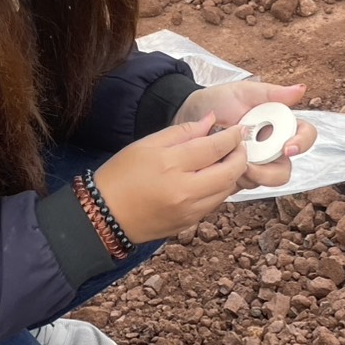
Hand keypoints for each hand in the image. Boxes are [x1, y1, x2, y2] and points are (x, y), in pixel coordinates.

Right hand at [91, 115, 249, 242]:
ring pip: (226, 190)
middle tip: (238, 145)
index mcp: (170, 165)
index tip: (237, 130)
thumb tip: (211, 120)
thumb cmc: (120, 176)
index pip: (214, 148)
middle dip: (240, 156)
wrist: (103, 217)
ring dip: (232, 174)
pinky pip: (215, 203)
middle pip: (229, 172)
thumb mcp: (146, 145)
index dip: (231, 137)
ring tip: (226, 160)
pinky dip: (220, 188)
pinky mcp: (189, 223)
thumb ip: (182, 131)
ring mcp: (189, 211)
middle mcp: (184, 191)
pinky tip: (212, 178)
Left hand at [174, 81, 317, 190]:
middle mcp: (272, 147)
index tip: (288, 148)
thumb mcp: (244, 93)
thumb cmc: (220, 100)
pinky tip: (220, 167)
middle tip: (249, 166)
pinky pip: (245, 185)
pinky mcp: (240, 176)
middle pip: (286, 169)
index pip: (305, 135)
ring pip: (266, 180)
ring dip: (251, 176)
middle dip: (271, 173)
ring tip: (230, 162)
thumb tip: (301, 89)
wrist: (191, 115)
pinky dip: (235, 179)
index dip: (302, 143)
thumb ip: (272, 93)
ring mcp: (256, 164)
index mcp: (279, 126)